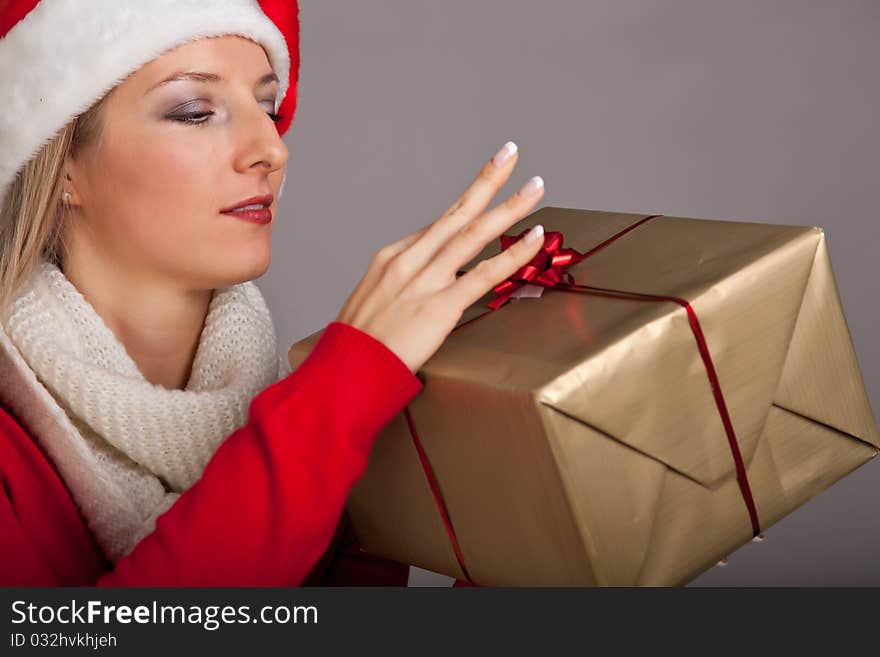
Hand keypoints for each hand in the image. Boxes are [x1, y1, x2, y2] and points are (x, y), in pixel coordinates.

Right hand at [334, 141, 545, 372]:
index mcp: (392, 257)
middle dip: (487, 181)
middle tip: (510, 154)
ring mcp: (426, 281)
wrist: (345, 370)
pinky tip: (533, 238)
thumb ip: (401, 286)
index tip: (484, 193)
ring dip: (509, 207)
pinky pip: (484, 274)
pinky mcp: (441, 306)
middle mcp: (409, 260)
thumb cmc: (356, 345)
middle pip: (456, 212)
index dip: (466, 209)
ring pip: (474, 234)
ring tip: (534, 187)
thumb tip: (424, 284)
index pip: (436, 228)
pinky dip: (512, 254)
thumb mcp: (372, 301)